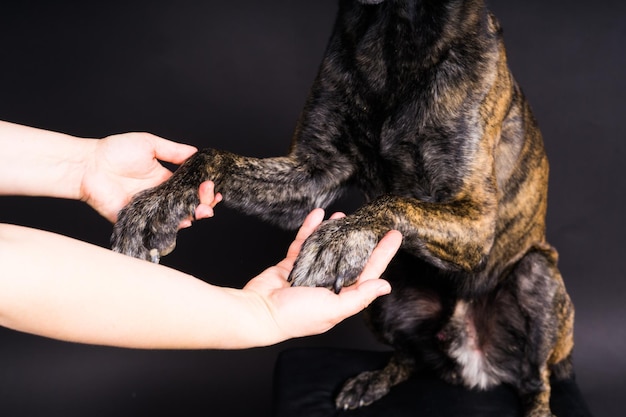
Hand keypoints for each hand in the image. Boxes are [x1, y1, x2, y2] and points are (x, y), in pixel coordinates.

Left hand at [79, 132, 220, 222]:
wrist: (88, 165)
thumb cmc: (115, 152)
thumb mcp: (149, 144)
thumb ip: (173, 150)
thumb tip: (196, 151)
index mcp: (165, 179)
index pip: (190, 188)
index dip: (204, 189)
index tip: (213, 186)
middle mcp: (161, 196)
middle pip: (188, 205)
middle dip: (204, 204)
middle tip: (209, 198)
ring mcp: (151, 209)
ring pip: (177, 218)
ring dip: (193, 215)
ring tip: (203, 209)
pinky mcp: (139, 220)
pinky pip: (158, 226)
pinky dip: (173, 226)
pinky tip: (184, 219)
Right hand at [243, 209, 401, 343]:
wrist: (259, 312)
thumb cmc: (296, 316)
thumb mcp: (334, 308)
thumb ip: (360, 296)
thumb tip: (385, 286)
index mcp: (341, 296)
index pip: (368, 272)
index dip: (382, 254)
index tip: (393, 236)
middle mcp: (328, 284)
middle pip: (349, 257)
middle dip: (360, 239)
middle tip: (371, 220)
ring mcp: (310, 273)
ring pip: (327, 247)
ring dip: (335, 231)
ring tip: (343, 215)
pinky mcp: (293, 264)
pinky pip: (305, 243)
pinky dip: (311, 229)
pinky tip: (318, 215)